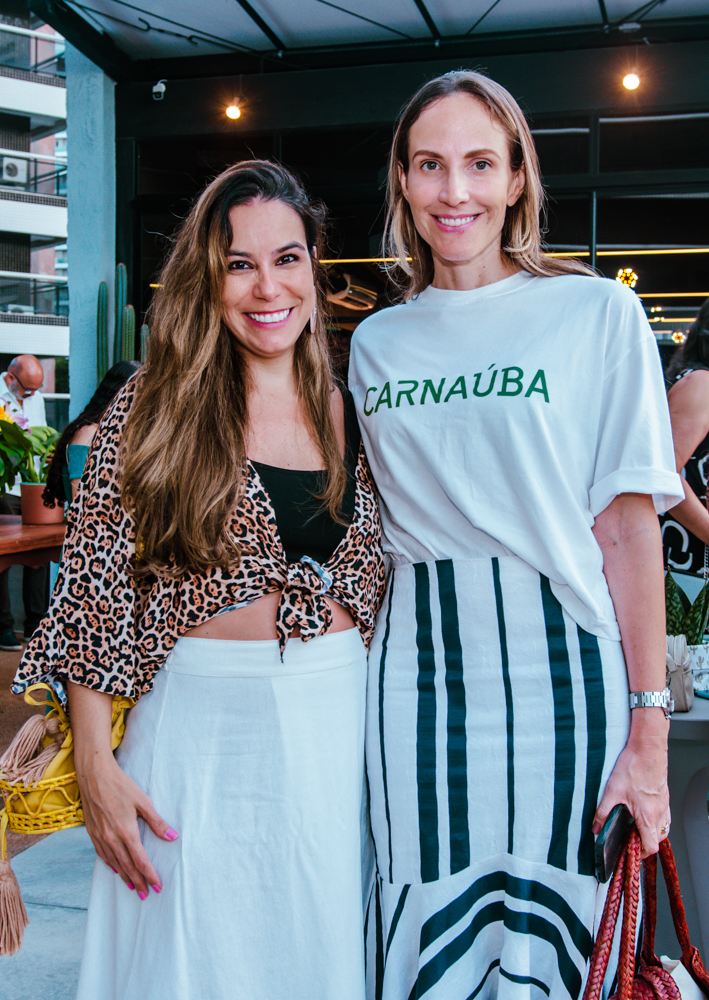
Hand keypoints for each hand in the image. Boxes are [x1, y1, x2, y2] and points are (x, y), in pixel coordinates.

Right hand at [76, 754, 177, 897]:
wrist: (94, 775)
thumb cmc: (121, 785)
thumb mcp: (143, 801)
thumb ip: (157, 822)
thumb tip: (172, 837)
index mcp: (126, 832)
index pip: (140, 860)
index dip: (149, 875)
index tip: (157, 886)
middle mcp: (111, 838)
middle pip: (127, 866)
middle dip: (138, 882)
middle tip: (146, 894)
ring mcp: (100, 836)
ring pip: (114, 863)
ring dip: (124, 877)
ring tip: (133, 887)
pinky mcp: (92, 832)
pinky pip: (102, 854)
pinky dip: (110, 864)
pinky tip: (115, 869)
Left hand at [592, 713, 669, 859]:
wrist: (648, 748)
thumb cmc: (633, 767)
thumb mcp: (612, 791)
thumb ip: (602, 812)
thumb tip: (595, 828)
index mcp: (647, 816)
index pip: (650, 846)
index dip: (641, 853)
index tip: (631, 851)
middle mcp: (659, 813)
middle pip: (658, 839)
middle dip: (645, 842)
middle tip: (631, 838)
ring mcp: (664, 804)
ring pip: (663, 827)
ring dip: (651, 831)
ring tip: (636, 825)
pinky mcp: (664, 795)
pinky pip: (664, 814)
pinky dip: (656, 819)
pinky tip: (643, 810)